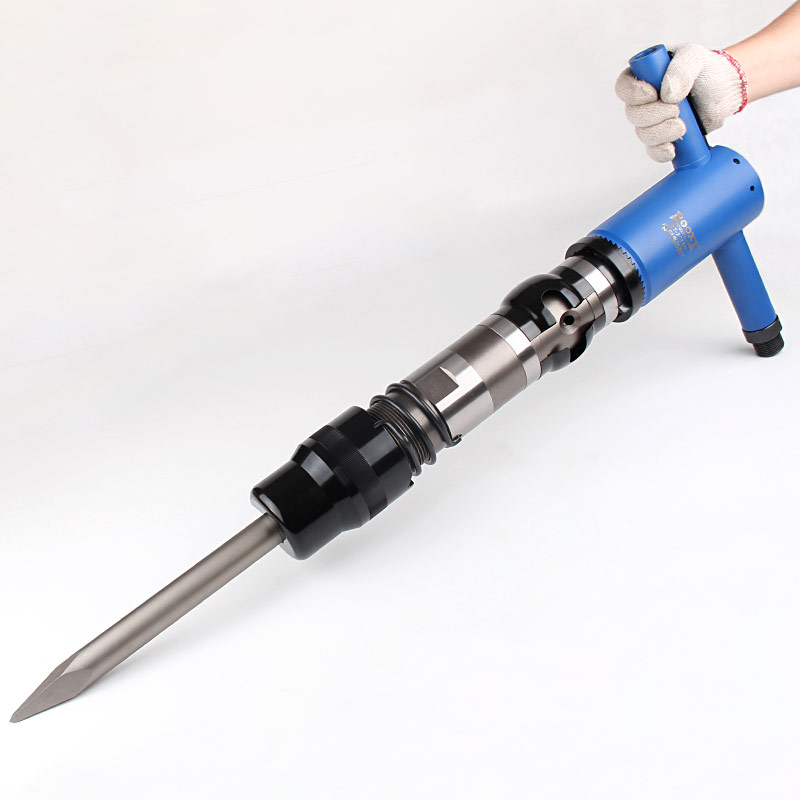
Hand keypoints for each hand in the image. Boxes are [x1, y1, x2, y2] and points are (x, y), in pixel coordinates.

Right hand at [615, 43, 745, 161]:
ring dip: (662, 132)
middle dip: (654, 115)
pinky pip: (653, 151)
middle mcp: (644, 101)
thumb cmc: (708, 69)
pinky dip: (661, 151)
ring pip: (643, 134)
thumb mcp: (694, 57)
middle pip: (633, 114)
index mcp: (644, 76)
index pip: (624, 87)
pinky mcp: (663, 137)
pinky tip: (672, 148)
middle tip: (677, 109)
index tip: (653, 94)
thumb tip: (667, 94)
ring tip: (683, 125)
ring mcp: (652, 121)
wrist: (726, 90)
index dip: (633, 94)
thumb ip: (680, 69)